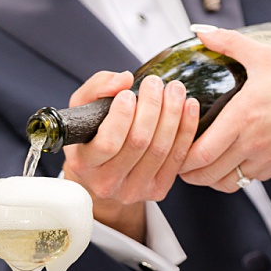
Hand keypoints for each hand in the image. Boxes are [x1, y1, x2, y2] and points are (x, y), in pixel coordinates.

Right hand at [62, 71, 199, 241]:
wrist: (102, 171)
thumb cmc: (92, 136)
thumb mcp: (82, 108)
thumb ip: (97, 88)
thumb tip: (124, 79)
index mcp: (84, 165)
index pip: (108, 143)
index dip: (122, 116)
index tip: (128, 93)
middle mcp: (106, 184)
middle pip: (139, 143)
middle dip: (152, 106)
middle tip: (155, 83)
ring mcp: (133, 191)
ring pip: (161, 149)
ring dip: (172, 113)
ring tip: (174, 89)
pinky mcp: (157, 191)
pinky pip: (178, 158)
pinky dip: (187, 129)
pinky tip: (188, 106)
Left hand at [179, 25, 270, 189]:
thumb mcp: (266, 56)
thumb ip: (230, 43)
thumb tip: (201, 31)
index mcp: (243, 118)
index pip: (199, 153)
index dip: (179, 158)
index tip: (172, 149)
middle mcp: (252, 142)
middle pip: (206, 174)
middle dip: (186, 172)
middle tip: (178, 161)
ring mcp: (266, 157)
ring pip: (225, 182)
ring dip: (207, 178)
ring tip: (199, 165)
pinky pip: (247, 180)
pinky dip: (231, 177)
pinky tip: (226, 163)